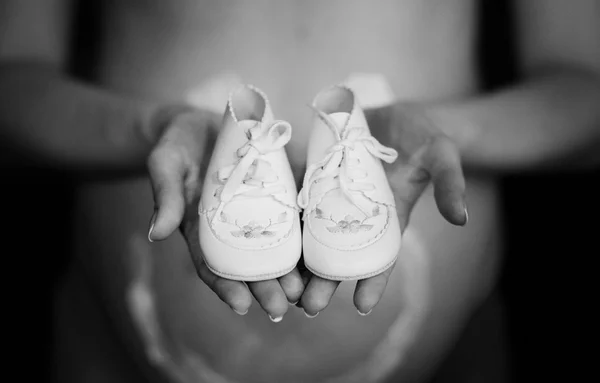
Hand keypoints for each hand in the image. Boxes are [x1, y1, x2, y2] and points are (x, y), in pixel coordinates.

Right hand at [146, 106, 304, 319]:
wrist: (203, 122)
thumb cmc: (178, 144)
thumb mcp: (166, 164)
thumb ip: (165, 195)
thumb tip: (156, 234)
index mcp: (201, 229)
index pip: (213, 265)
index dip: (226, 286)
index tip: (242, 305)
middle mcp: (232, 228)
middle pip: (249, 264)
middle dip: (266, 287)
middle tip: (282, 306)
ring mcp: (257, 211)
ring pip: (276, 248)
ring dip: (290, 271)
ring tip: (306, 290)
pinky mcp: (278, 192)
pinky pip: (294, 216)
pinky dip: (306, 235)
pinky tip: (321, 250)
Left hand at [299, 102, 467, 315]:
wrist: (396, 114)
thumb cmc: (424, 136)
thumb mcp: (442, 154)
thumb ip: (450, 183)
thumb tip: (461, 218)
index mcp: (390, 218)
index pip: (382, 257)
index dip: (374, 282)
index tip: (361, 307)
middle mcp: (359, 215)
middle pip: (341, 255)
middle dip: (325, 281)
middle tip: (307, 305)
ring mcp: (336, 198)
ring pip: (315, 236)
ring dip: (300, 260)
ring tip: (283, 285)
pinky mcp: (319, 179)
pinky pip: (300, 202)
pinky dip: (287, 220)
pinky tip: (267, 238)